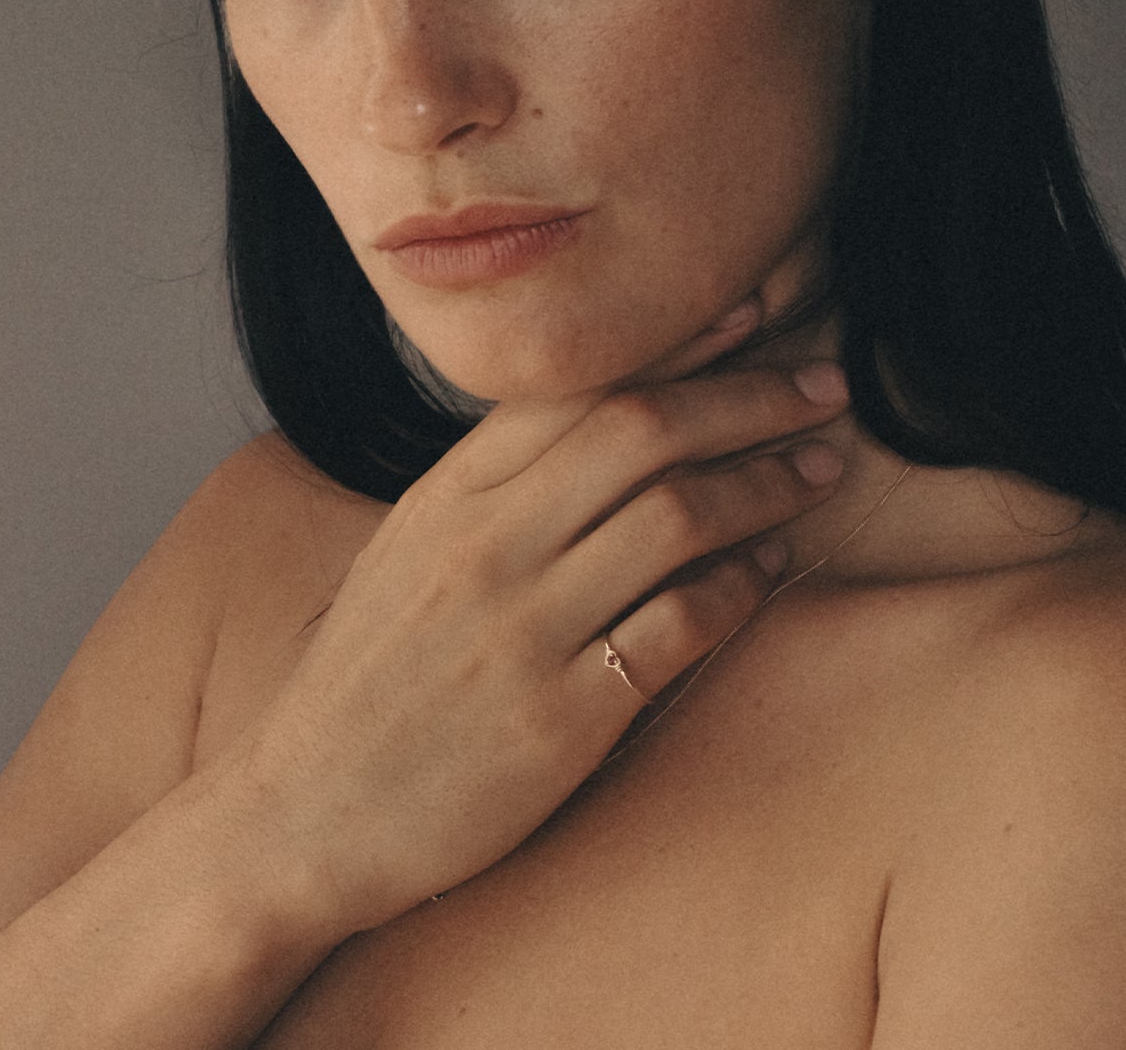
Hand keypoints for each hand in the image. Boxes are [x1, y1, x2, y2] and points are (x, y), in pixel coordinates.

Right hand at [220, 326, 847, 941]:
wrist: (302, 813)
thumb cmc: (367, 677)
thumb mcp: (409, 550)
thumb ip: (494, 483)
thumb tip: (598, 422)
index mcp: (450, 493)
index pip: (580, 388)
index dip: (679, 344)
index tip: (751, 313)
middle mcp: (487, 543)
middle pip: (645, 432)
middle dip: (751, 398)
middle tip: (823, 388)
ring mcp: (522, 627)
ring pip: (676, 517)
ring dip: (766, 486)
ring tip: (819, 473)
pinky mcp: (556, 715)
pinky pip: (675, 628)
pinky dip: (740, 590)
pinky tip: (772, 573)